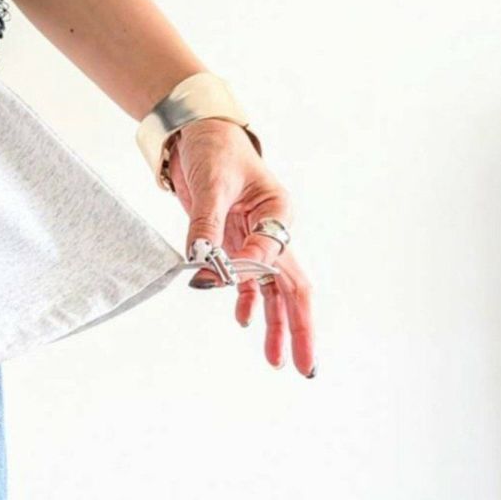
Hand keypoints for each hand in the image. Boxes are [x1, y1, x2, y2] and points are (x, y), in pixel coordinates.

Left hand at [168, 118, 315, 376]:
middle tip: (304, 366)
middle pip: (292, 287)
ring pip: (272, 291)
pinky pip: (248, 280)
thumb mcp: (212, 182)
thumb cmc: (214, 147)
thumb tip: (203, 259)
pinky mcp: (234, 242)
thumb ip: (208, 222)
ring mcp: (254, 240)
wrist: (196, 133)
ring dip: (275, 325)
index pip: (275, 256)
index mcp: (278, 212)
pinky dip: (246, 302)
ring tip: (277, 361)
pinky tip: (243, 323)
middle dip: (299, 328)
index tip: (222, 274)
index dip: (252, 273)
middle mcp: (273, 230)